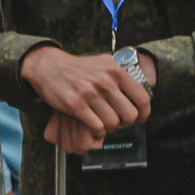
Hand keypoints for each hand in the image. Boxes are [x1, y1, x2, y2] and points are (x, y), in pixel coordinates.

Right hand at [20, 46, 149, 153]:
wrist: (49, 67)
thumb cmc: (77, 68)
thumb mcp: (102, 63)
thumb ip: (120, 75)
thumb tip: (136, 89)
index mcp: (115, 71)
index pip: (141, 97)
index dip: (144, 112)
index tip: (141, 118)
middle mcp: (105, 82)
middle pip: (129, 114)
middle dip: (125, 122)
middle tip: (118, 121)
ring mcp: (90, 94)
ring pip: (113, 123)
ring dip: (109, 127)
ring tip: (103, 122)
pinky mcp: (76, 105)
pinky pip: (97, 127)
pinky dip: (97, 130)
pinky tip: (92, 125)